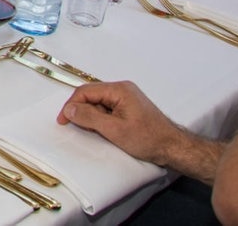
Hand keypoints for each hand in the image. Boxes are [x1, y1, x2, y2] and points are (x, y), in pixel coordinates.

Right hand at [56, 80, 193, 167]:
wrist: (173, 148)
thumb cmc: (146, 139)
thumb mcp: (114, 130)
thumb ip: (89, 117)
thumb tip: (69, 109)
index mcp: (119, 90)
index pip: (86, 91)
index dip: (71, 105)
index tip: (63, 121)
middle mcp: (122, 89)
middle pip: (92, 95)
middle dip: (81, 111)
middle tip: (77, 127)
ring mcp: (127, 97)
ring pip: (98, 103)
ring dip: (92, 116)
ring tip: (95, 131)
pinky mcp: (129, 107)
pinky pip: (107, 108)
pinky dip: (101, 118)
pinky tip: (104, 130)